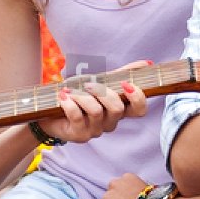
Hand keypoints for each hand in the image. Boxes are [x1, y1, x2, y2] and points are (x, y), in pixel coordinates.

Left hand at [35, 60, 150, 144]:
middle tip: (88, 84)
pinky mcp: (79, 135)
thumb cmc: (80, 96)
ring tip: (69, 90)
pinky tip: (63, 97)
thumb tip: (147, 63)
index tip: (126, 83)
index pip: (139, 111)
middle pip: (117, 110)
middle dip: (103, 93)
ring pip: (97, 112)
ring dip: (82, 96)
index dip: (137, 98)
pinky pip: (77, 117)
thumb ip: (124, 73)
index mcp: (119, 111)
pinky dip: (70, 103)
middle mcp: (110, 123)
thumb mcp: (102, 82)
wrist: (52, 111)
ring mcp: (95, 131)